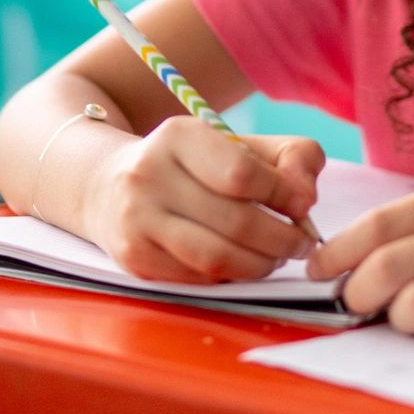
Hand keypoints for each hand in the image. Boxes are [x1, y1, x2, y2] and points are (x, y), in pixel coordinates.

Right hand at [82, 117, 324, 283]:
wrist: (107, 185)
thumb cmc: (190, 164)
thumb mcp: (236, 143)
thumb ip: (288, 157)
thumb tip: (305, 198)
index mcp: (179, 136)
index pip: (243, 173)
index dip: (284, 195)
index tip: (302, 205)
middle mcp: (150, 174)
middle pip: (235, 221)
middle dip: (282, 239)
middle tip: (301, 243)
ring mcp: (137, 220)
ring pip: (217, 258)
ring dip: (260, 265)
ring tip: (276, 258)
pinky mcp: (134, 258)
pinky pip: (197, 277)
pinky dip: (230, 276)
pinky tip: (241, 265)